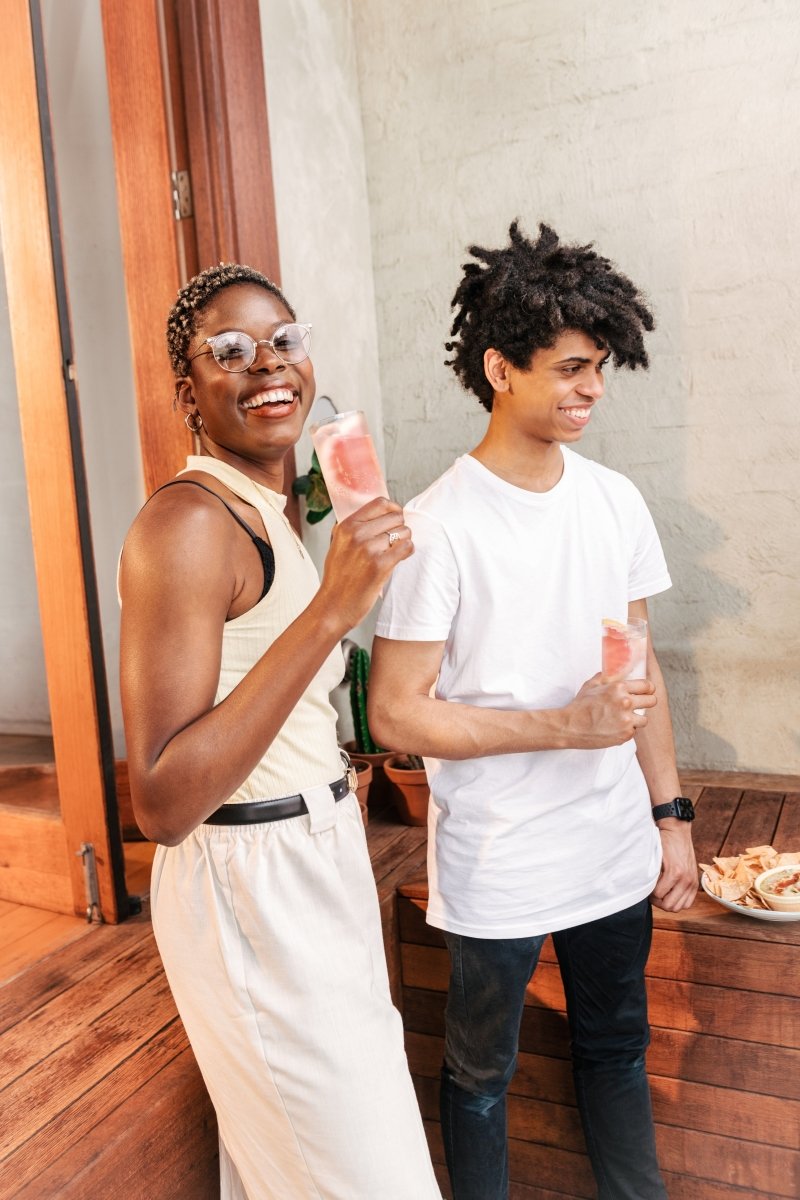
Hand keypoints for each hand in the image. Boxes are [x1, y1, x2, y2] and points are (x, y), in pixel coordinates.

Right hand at [317, 497, 412, 631]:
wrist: (333, 607)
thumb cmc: (338, 579)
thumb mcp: (338, 545)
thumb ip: (355, 529)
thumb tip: (380, 516)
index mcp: (346, 526)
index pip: (380, 503)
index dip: (394, 509)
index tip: (396, 519)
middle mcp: (356, 534)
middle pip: (395, 516)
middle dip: (401, 527)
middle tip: (396, 541)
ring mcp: (367, 549)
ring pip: (403, 532)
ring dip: (405, 541)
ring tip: (396, 553)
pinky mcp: (379, 565)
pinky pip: (406, 547)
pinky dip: (408, 551)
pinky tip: (401, 558)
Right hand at [562, 672, 655, 748]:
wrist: (570, 727)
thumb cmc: (580, 706)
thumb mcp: (591, 685)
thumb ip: (607, 677)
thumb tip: (615, 671)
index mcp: (619, 687)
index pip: (647, 686)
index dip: (647, 689)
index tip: (645, 692)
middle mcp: (625, 702)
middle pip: (652, 701)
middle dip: (646, 702)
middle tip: (637, 706)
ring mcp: (626, 720)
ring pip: (644, 719)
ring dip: (636, 719)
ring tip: (624, 719)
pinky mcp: (625, 734)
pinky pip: (634, 731)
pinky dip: (626, 730)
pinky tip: (614, 728)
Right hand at [651, 822, 697, 910]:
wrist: (675, 828)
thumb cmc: (675, 847)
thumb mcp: (683, 867)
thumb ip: (678, 883)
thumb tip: (663, 897)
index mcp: (693, 884)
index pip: (680, 907)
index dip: (666, 902)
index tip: (658, 892)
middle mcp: (690, 883)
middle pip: (672, 908)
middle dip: (659, 902)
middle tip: (652, 889)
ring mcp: (684, 878)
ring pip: (665, 902)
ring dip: (654, 896)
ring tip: (650, 884)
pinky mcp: (674, 871)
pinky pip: (659, 891)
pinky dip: (651, 888)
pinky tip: (650, 877)